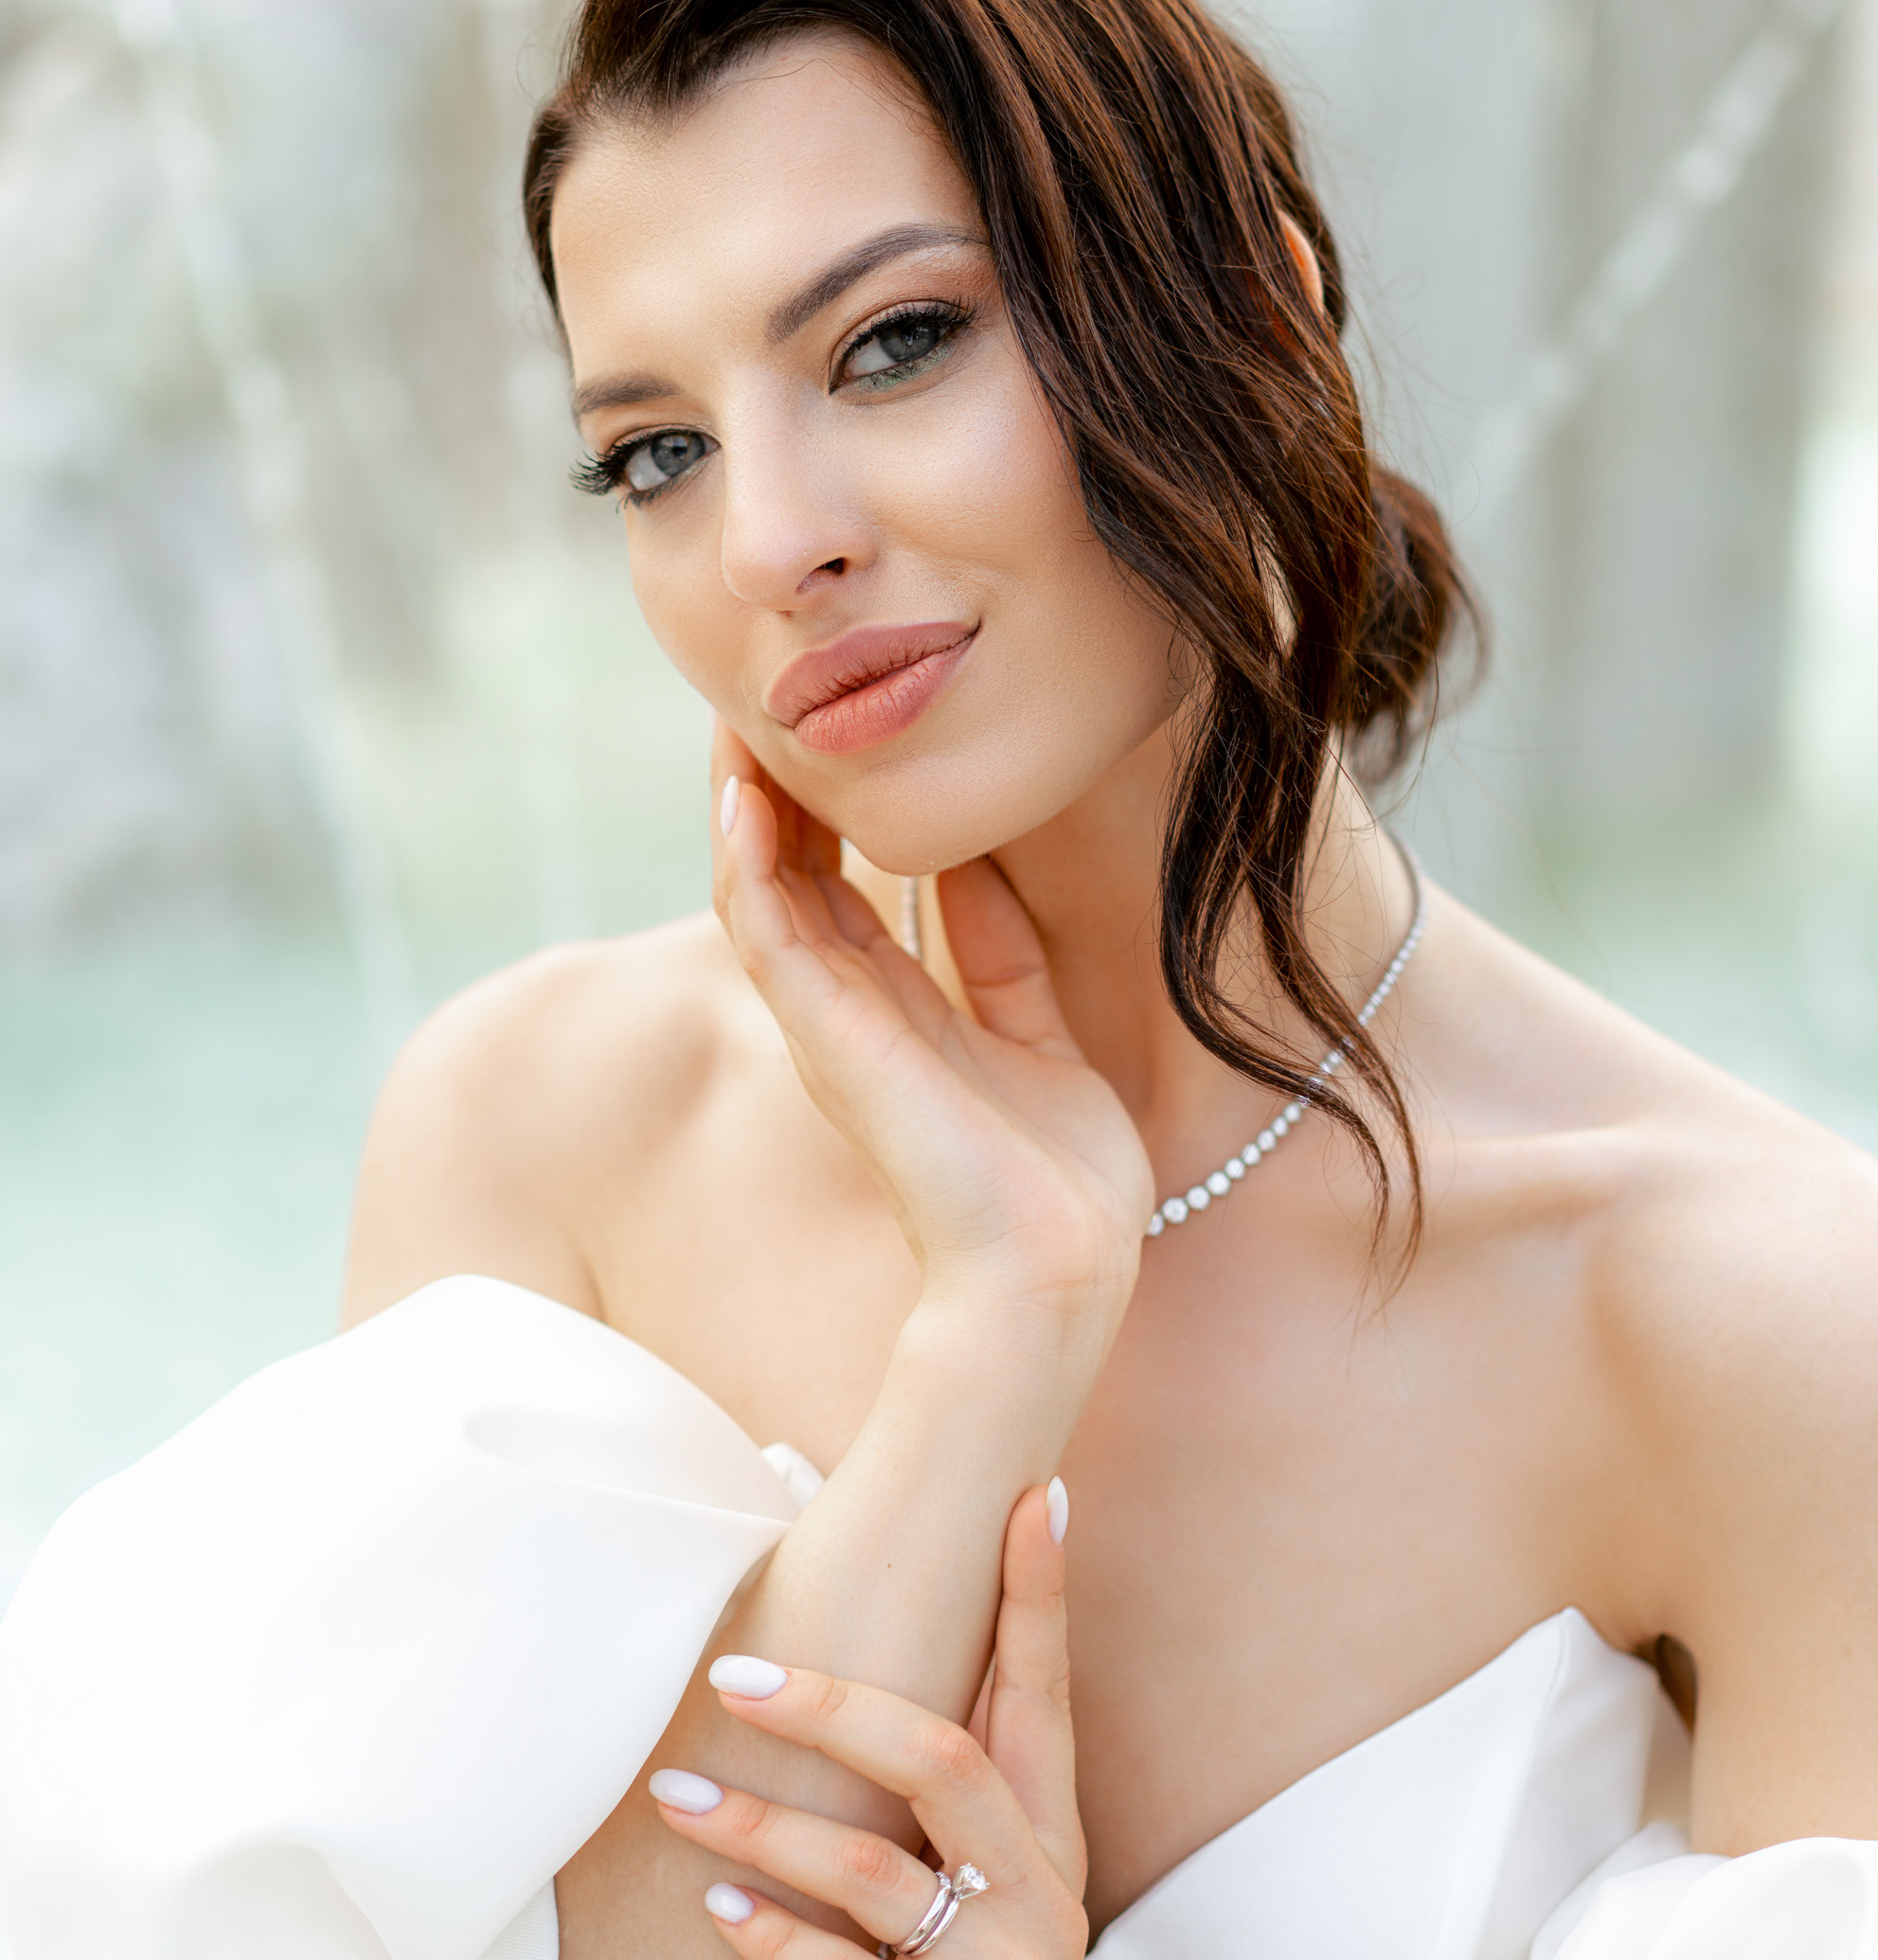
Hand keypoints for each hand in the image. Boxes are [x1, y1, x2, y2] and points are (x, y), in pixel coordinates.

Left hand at [647, 1483, 1093, 1959]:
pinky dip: (772, 1938)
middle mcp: (1039, 1895)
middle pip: (947, 1759)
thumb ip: (941, 1807)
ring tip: (671, 1795)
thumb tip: (859, 1677)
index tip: (1034, 1494)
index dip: (1041, 1598)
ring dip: (763, 1826)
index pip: (1047, 1696)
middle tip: (735, 1674)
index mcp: (1046, 1841)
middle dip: (840, 1704)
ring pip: (875, 1872)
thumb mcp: (979, 1905)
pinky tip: (713, 1909)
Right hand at [711, 721, 1150, 1350]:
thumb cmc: (1058, 1176)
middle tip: (761, 695)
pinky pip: (766, 934)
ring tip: (735, 721)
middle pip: (785, 872)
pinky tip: (745, 796)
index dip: (821, 805)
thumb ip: (999, 951)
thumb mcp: (1035, 1029)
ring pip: (757, 889)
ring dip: (741, 804)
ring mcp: (829, 1027)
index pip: (836, 884)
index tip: (824, 726)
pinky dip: (749, 863)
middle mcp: (848, 1013)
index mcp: (895, 1010)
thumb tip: (977, 866)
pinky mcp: (827, 1041)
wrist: (1060, 1265)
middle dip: (771, 785)